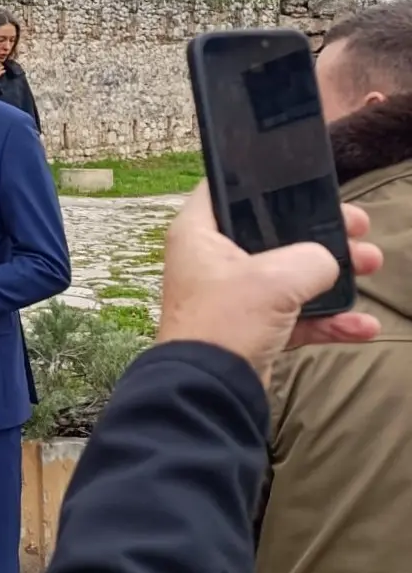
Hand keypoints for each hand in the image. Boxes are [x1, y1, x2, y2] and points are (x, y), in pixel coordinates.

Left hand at [155, 183, 381, 381]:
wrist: (209, 392)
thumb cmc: (226, 323)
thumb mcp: (279, 276)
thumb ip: (314, 258)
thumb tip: (328, 264)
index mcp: (200, 235)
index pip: (225, 189)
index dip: (263, 181)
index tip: (305, 181)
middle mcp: (211, 262)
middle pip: (272, 233)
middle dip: (321, 232)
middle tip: (358, 226)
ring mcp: (230, 297)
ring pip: (288, 276)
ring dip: (332, 275)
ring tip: (371, 266)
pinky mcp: (248, 330)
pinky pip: (293, 317)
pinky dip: (326, 320)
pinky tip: (361, 326)